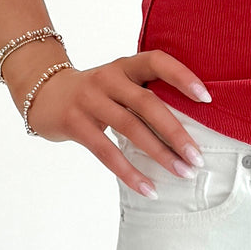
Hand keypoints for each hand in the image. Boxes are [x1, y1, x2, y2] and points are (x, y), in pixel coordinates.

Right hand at [16, 49, 211, 196]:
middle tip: (198, 157)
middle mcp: (108, 78)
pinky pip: (106, 151)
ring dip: (159, 153)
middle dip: (175, 132)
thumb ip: (144, 95)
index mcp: (124, 66)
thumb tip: (189, 126)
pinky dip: (129, 172)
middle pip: (147, 103)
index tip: (206, 98)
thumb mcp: (117, 83)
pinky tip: (148, 188)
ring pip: (130, 128)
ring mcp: (89, 99)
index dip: (182, 76)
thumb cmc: (95, 93)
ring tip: (181, 172)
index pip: (157, 61)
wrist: (44, 94)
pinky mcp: (75, 123)